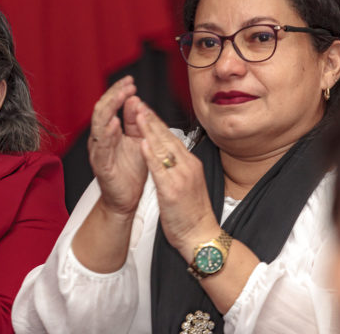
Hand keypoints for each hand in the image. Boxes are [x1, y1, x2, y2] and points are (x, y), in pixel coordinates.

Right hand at [87, 76, 147, 216]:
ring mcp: (99, 151)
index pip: (111, 105)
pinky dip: (107, 134)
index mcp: (110, 132)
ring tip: (121, 96)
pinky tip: (114, 124)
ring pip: (99, 124)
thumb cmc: (131, 172)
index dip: (119, 92)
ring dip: (110, 108)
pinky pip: (101, 148)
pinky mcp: (102, 165)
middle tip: (127, 85)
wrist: (127, 199)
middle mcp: (101, 139)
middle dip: (114, 95)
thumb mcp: (137, 140)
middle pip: (102, 110)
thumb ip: (135, 121)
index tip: (131, 81)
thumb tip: (135, 99)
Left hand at [135, 103, 219, 257]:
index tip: (144, 109)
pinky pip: (160, 170)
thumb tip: (168, 156)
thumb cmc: (193, 215)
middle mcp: (188, 166)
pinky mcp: (173, 191)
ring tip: (137, 114)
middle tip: (137, 103)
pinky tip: (142, 143)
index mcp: (190, 164)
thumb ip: (179, 168)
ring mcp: (181, 177)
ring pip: (163, 148)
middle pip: (167, 137)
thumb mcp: (188, 185)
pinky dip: (151, 155)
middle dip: (150, 119)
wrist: (203, 236)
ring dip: (149, 130)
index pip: (171, 138)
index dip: (156, 122)